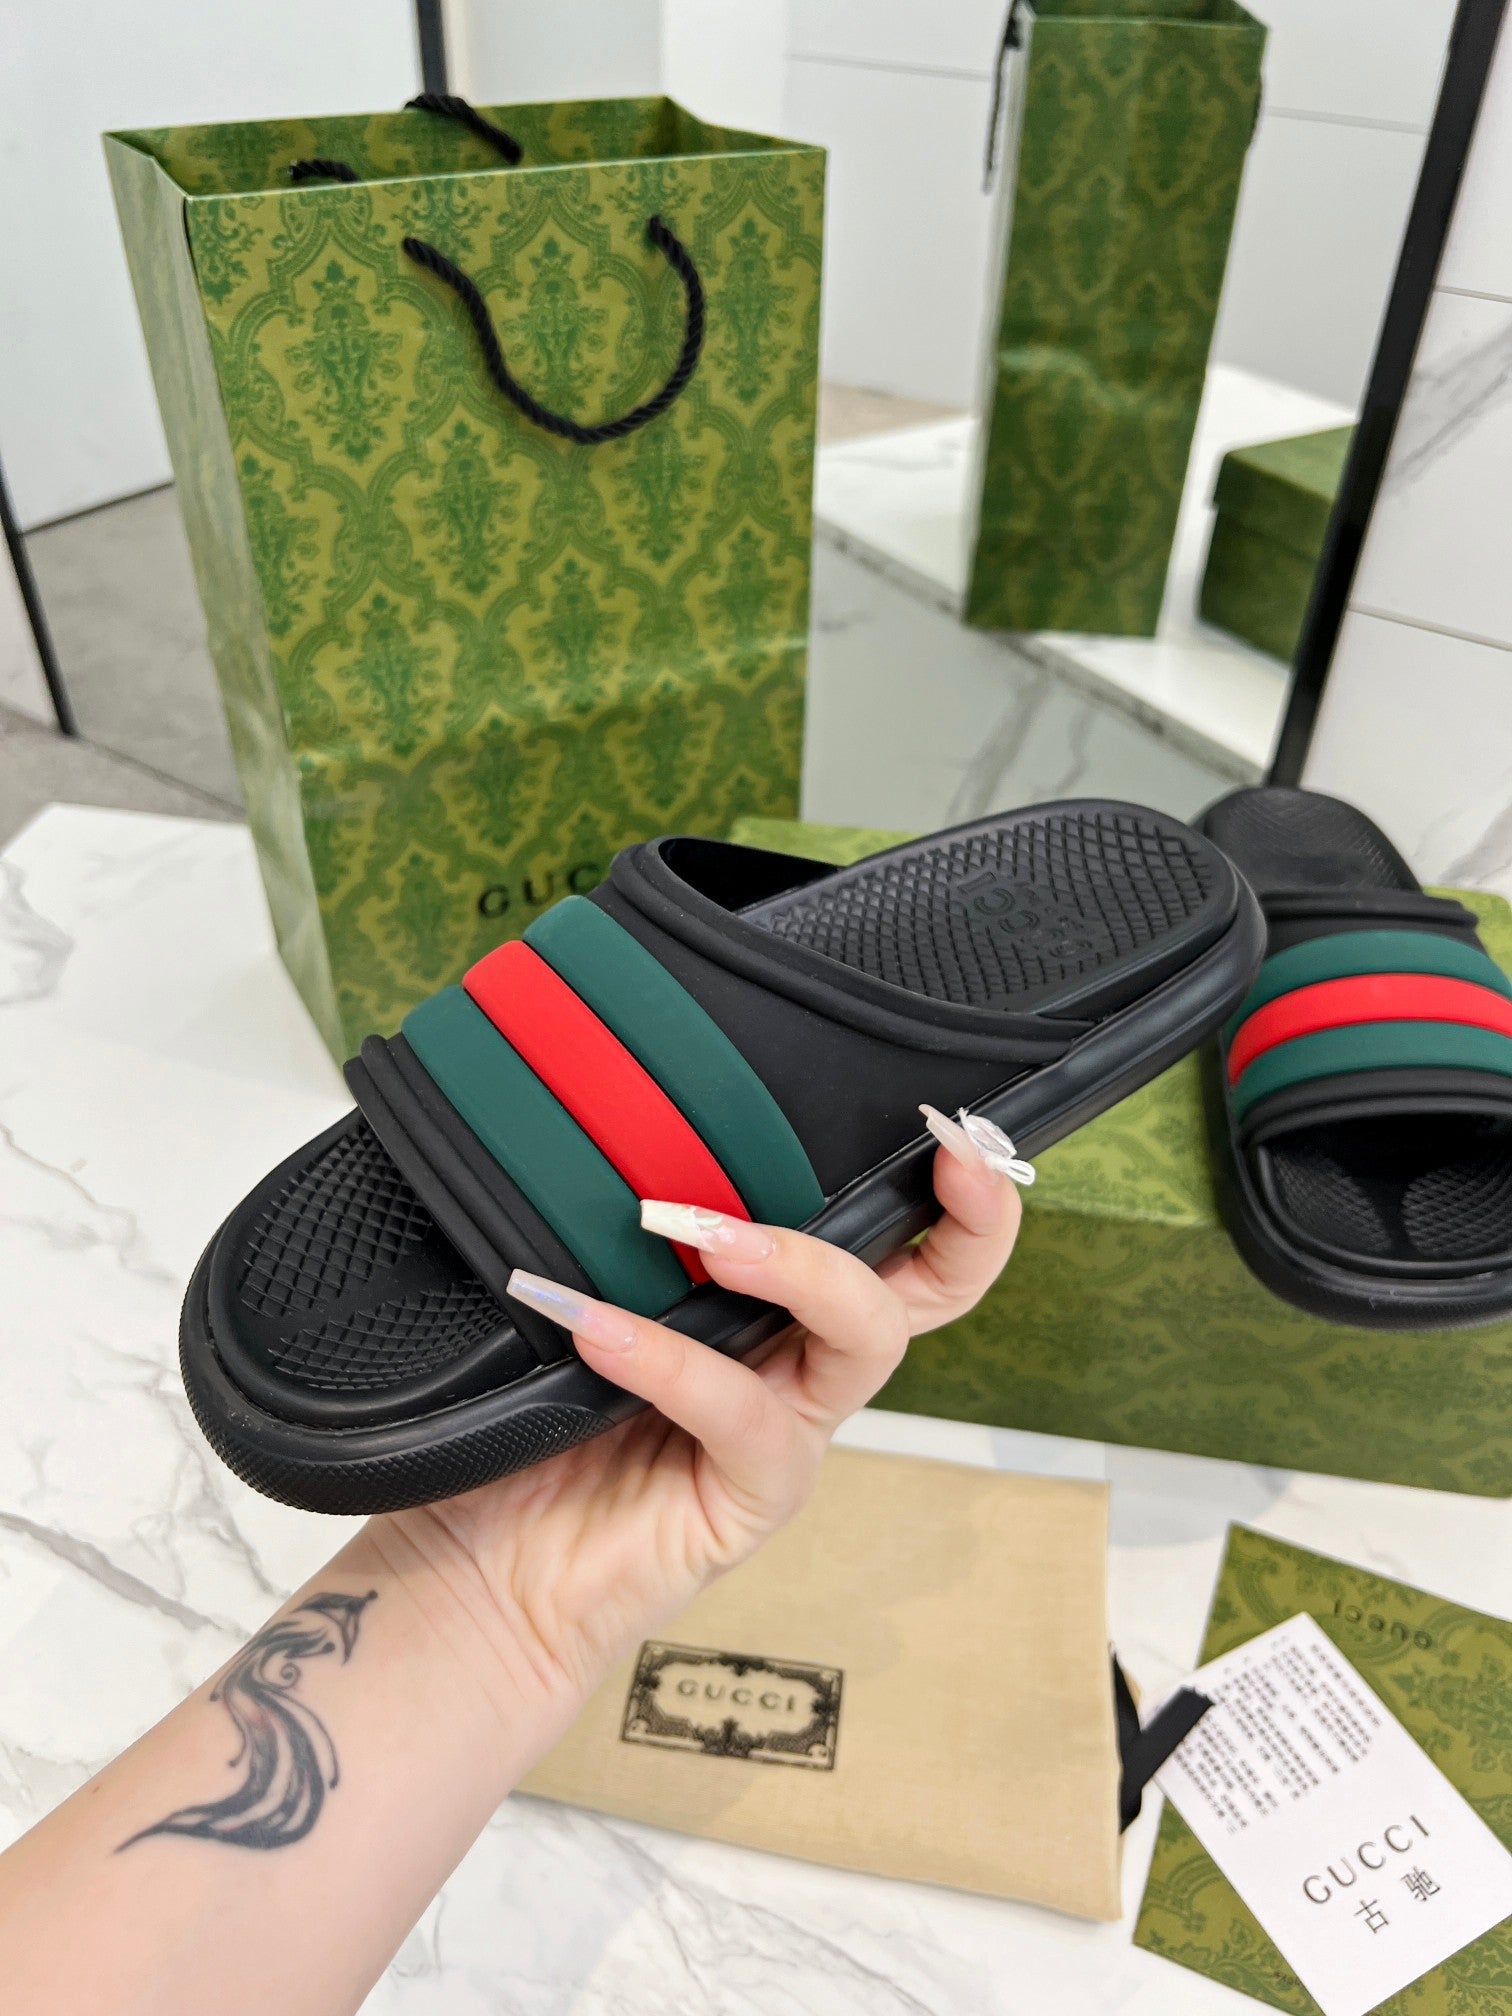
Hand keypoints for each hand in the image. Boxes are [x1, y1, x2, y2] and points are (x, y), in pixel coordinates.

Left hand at [374, 1108, 1025, 1730]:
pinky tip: (595, 1330)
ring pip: (865, 1335)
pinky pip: (744, 1416)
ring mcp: (785, 1432)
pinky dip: (671, 1361)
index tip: (945, 1116)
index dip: (946, 1184)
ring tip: (689, 1231)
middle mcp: (801, 1364)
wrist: (478, 1573)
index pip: (892, 1236)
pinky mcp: (752, 1499)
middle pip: (936, 1288)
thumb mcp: (576, 1298)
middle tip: (939, 1143)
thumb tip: (601, 1118)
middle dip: (964, 1212)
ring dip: (793, 1263)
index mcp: (775, 1306)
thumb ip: (614, 1234)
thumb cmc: (525, 1426)